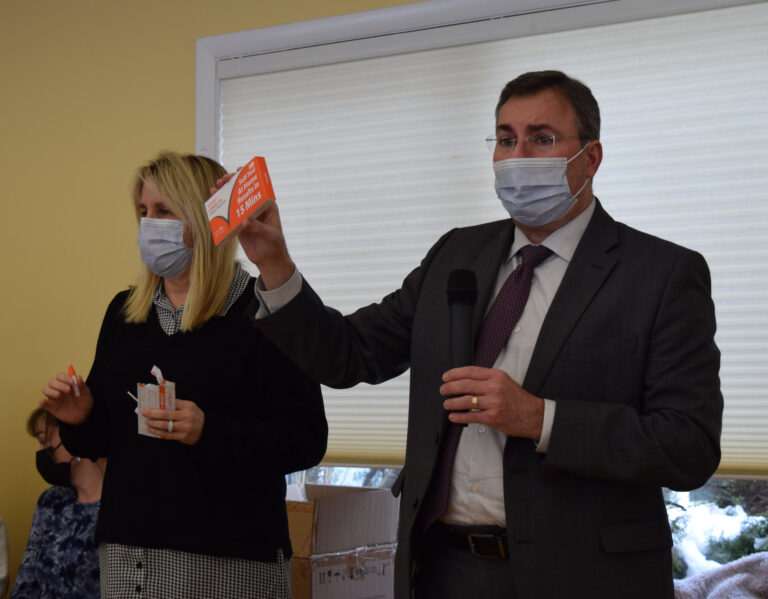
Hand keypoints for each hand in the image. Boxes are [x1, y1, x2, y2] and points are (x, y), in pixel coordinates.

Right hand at [41, 373, 93, 424]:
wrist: (84, 416)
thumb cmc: (84, 402)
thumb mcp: (86, 394)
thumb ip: (81, 385)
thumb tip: (77, 376)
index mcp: (67, 384)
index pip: (60, 376)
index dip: (64, 377)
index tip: (72, 382)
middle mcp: (59, 389)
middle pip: (52, 382)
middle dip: (59, 385)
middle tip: (68, 390)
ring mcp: (54, 398)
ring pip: (45, 389)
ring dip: (51, 391)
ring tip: (59, 395)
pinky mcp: (51, 407)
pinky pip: (43, 403)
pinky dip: (42, 401)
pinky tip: (44, 401)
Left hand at [143, 398, 204, 444]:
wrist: (207, 430)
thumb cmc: (195, 417)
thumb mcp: (191, 407)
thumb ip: (179, 405)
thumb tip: (161, 405)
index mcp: (188, 407)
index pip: (171, 403)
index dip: (159, 403)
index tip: (150, 404)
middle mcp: (186, 416)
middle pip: (166, 414)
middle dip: (153, 413)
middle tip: (144, 412)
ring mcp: (184, 427)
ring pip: (165, 425)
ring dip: (153, 424)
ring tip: (147, 422)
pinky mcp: (182, 436)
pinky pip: (167, 434)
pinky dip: (157, 432)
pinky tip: (152, 429)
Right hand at [212, 174, 294, 289]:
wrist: (269, 260)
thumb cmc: (274, 245)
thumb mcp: (269, 235)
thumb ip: (257, 227)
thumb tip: (244, 221)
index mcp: (267, 206)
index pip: (257, 189)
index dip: (248, 179)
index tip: (239, 171)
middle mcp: (256, 209)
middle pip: (243, 193)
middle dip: (232, 184)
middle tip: (223, 179)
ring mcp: (247, 217)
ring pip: (234, 202)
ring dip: (225, 194)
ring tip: (215, 188)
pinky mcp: (239, 226)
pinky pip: (228, 215)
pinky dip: (220, 209)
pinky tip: (213, 203)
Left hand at [440, 366, 544, 439]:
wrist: (533, 415)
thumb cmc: (518, 399)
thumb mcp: (504, 381)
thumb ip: (487, 379)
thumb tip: (465, 380)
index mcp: (496, 376)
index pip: (470, 371)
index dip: (454, 374)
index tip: (446, 377)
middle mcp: (494, 387)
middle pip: (465, 385)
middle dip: (450, 388)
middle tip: (443, 390)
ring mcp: (493, 403)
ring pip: (466, 401)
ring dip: (452, 402)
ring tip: (446, 403)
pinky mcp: (492, 417)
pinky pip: (471, 416)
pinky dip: (460, 416)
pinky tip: (454, 416)